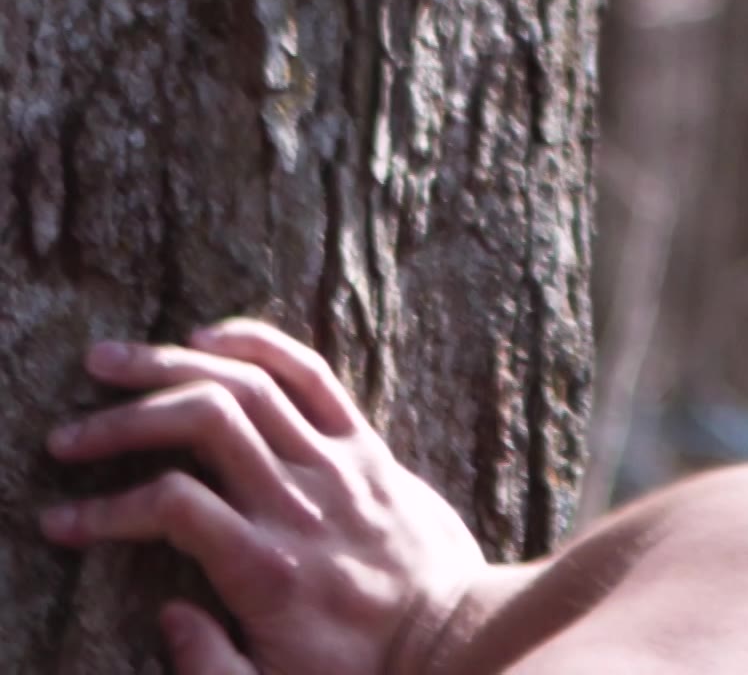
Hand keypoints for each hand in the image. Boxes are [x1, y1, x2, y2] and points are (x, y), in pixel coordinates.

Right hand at [36, 319, 492, 674]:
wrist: (457, 637)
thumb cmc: (361, 669)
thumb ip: (207, 665)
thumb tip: (166, 611)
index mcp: (266, 566)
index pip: (167, 506)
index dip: (102, 511)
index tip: (59, 522)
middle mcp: (300, 502)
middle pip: (202, 423)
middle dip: (122, 422)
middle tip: (66, 436)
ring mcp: (337, 465)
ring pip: (249, 386)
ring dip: (171, 366)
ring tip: (108, 363)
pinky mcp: (368, 448)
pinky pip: (314, 377)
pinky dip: (260, 345)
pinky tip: (208, 337)